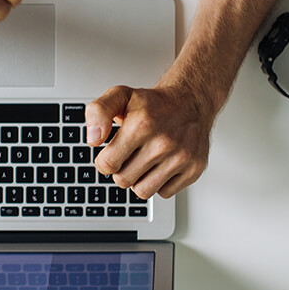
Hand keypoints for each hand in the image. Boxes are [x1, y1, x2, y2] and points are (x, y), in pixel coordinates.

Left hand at [86, 83, 215, 198]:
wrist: (190, 101)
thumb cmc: (153, 103)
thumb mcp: (120, 96)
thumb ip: (98, 112)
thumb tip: (94, 140)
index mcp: (141, 125)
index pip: (107, 165)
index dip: (105, 161)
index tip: (112, 152)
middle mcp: (163, 142)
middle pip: (123, 181)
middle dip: (122, 170)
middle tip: (131, 154)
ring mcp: (181, 157)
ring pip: (143, 192)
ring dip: (140, 179)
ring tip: (146, 160)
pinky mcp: (194, 168)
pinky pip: (164, 193)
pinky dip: (160, 183)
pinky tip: (163, 164)